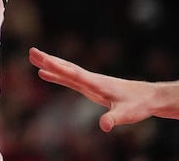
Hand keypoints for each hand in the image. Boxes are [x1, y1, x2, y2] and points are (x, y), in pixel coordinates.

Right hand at [29, 47, 156, 131]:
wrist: (147, 97)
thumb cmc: (138, 105)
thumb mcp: (128, 114)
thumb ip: (114, 119)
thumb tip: (103, 126)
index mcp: (97, 83)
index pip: (73, 73)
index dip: (57, 67)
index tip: (43, 59)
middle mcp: (90, 79)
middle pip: (65, 67)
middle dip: (48, 60)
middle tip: (31, 51)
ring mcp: (88, 81)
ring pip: (65, 70)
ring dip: (49, 64)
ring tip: (32, 56)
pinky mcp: (88, 86)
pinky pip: (67, 78)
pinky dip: (55, 74)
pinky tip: (44, 73)